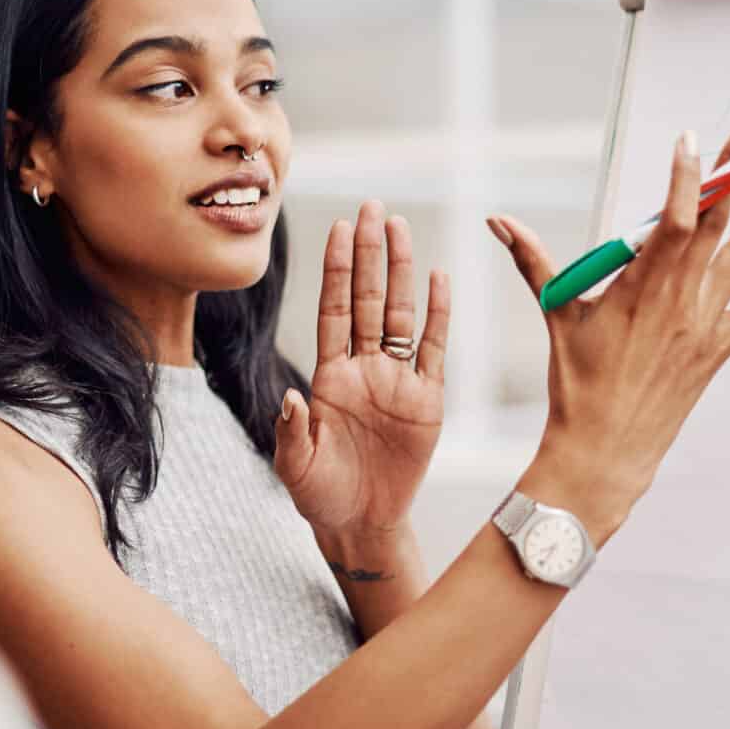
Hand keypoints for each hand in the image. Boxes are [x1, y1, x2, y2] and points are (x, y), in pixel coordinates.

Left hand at [274, 199, 450, 537]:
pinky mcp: (426, 401)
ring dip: (401, 271)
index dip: (338, 270)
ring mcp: (396, 381)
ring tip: (399, 227)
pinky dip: (438, 314)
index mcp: (329, 377)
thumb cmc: (321, 494)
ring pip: (402, 314)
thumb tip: (291, 398)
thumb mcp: (295, 466)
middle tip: (372, 207)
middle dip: (369, 253)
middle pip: (369, 299)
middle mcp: (363, 368)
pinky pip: (434, 349)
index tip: (338, 229)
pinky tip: (438, 277)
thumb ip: (291, 432)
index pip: (334, 311)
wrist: (362, 522)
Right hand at [489, 112, 729, 539]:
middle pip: (714, 220)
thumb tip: (497, 221)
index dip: (687, 177)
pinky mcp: (719, 347)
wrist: (606, 450)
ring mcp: (704, 323)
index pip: (672, 220)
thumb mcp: (556, 314)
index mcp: (639, 286)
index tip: (693, 138)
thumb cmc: (576, 383)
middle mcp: (679, 299)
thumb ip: (533, 261)